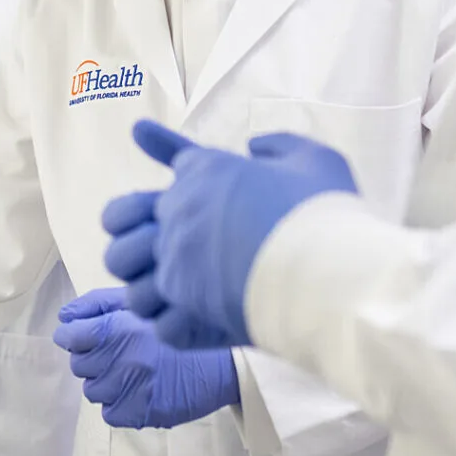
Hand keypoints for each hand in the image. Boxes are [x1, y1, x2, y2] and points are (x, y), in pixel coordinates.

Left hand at [52, 287, 239, 428]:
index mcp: (116, 328)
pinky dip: (120, 403)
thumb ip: (97, 305)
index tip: (86, 336)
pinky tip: (141, 389)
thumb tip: (65, 316)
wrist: (222, 361)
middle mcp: (118, 360)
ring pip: (93, 390)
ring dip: (107, 381)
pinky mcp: (139, 414)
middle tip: (120, 352)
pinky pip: (110, 413)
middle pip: (79, 365)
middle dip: (93, 358)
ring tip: (134, 371)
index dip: (74, 336)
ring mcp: (128, 390)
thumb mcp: (139, 301)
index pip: (68, 337)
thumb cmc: (177, 324)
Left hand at [101, 121, 358, 347]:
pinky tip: (193, 324)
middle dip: (141, 231)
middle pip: (128, 219)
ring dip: (147, 282)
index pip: (174, 159)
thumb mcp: (315, 161)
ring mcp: (173, 253)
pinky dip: (174, 322)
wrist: (327, 271)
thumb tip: (254, 147)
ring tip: (170, 296)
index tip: (139, 132)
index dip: (161, 148)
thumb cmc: (323, 213)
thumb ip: (282, 146)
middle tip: (161, 251)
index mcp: (206, 169)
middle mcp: (179, 207)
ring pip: (130, 271)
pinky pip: (158, 316)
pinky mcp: (179, 297)